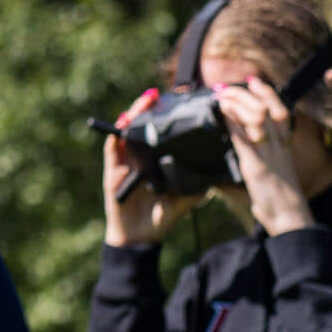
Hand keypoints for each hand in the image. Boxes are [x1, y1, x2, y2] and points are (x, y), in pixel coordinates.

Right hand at [104, 89, 191, 246]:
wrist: (141, 237)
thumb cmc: (162, 217)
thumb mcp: (187, 198)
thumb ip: (199, 185)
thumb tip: (219, 173)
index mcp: (156, 160)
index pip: (160, 132)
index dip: (165, 116)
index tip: (177, 102)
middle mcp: (140, 157)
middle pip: (142, 125)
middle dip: (149, 108)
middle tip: (160, 95)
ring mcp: (125, 162)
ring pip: (127, 130)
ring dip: (134, 113)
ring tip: (146, 99)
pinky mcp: (113, 170)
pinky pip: (113, 147)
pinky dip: (117, 133)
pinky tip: (126, 121)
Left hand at [216, 78, 312, 233]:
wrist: (291, 219)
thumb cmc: (280, 199)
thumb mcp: (271, 172)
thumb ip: (257, 158)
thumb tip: (242, 151)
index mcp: (284, 147)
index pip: (280, 112)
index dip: (268, 94)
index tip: (253, 81)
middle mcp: (279, 147)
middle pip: (270, 110)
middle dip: (249, 94)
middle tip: (231, 86)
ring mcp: (268, 156)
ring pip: (258, 120)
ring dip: (238, 103)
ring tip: (223, 95)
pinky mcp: (257, 168)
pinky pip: (245, 140)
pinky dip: (233, 123)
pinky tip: (223, 112)